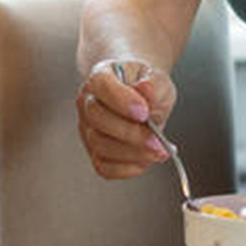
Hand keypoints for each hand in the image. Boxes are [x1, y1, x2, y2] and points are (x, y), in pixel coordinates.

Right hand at [75, 58, 177, 180]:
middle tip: (157, 140)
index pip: (101, 85)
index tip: (144, 112)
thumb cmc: (145, 87)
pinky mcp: (94, 151)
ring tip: (159, 151)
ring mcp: (87, 129)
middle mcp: (87, 102)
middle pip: (97, 118)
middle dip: (130, 132)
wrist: (142, 98)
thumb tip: (145, 89)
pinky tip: (146, 160)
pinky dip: (127, 168)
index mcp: (100, 77)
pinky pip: (104, 167)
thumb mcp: (157, 79)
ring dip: (132, 153)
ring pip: (100, 145)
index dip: (121, 100)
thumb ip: (154, 84)